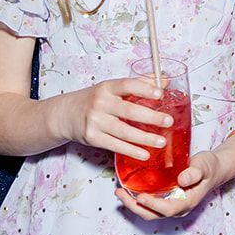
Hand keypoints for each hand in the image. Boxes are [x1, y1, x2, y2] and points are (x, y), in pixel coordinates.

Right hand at [50, 77, 171, 159]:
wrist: (66, 114)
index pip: (127, 85)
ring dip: (144, 138)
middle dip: (151, 117)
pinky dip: (131, 150)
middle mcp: (100, 103)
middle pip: (128, 110)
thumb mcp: (112, 88)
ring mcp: (95, 121)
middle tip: (168, 121)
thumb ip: (139, 84)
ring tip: (161, 141)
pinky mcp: (92, 137)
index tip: (161, 94)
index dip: (144, 88)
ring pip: (123, 131)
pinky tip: (144, 153)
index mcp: (107, 87)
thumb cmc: (94, 99)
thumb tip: (165, 81)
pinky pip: (115, 145)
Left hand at [114, 151, 221, 219]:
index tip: (140, 196)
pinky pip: (148, 204)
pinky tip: (128, 188)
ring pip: (148, 212)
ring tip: (119, 191)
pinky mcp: (164, 199)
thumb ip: (195, 172)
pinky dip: (136, 199)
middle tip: (120, 193)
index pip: (167, 209)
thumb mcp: (205, 165)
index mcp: (187, 202)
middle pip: (153, 215)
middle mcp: (176, 207)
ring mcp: (170, 204)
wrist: (212, 169)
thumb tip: (182, 179)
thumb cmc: (209, 167)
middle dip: (135, 207)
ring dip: (132, 204)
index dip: (153, 205)